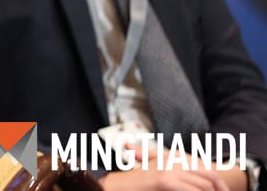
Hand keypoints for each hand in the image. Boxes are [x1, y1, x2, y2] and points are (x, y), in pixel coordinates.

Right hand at [101, 162, 243, 190]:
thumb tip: (188, 166)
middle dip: (220, 187)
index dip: (217, 181)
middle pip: (208, 174)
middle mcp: (172, 159)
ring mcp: (169, 170)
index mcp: (172, 156)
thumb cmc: (138, 182)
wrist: (119, 185)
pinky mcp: (165, 180)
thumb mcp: (156, 169)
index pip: (204, 167)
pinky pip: (191, 190)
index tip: (223, 190)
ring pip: (203, 184)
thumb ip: (169, 164)